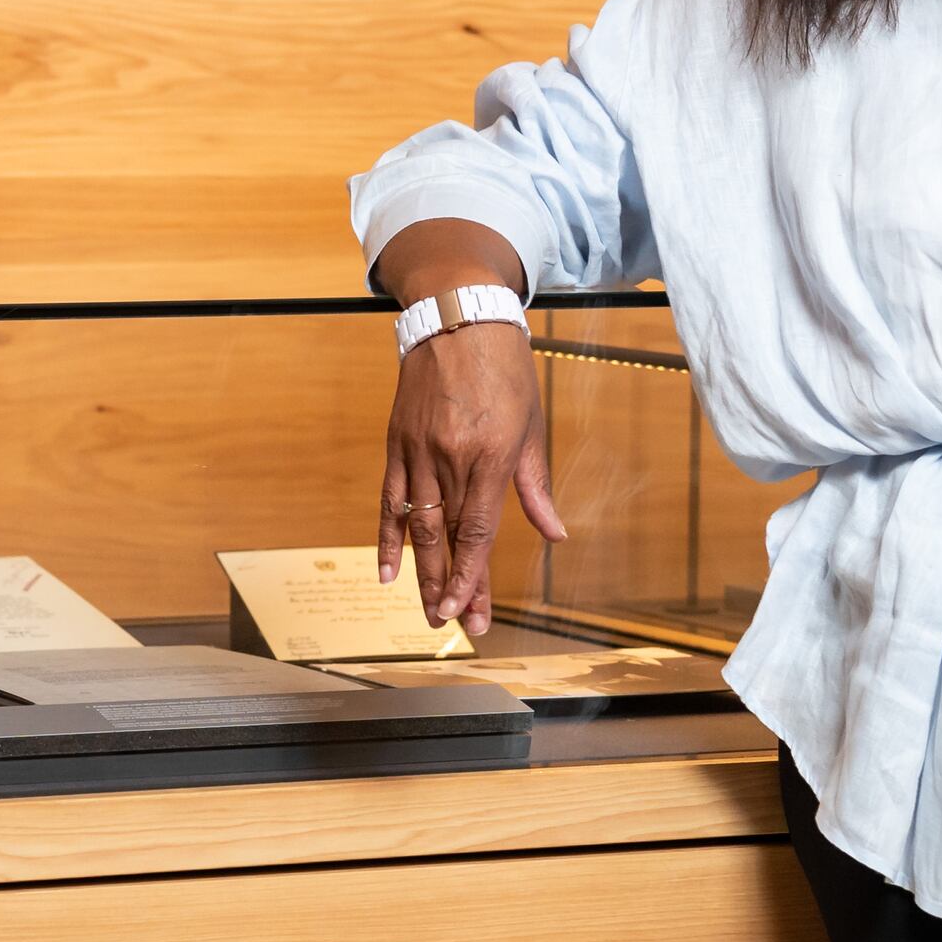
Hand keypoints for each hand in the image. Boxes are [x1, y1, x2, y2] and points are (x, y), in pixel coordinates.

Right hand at [379, 321, 567, 634]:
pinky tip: (387, 572)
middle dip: (450, 587)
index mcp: (489, 454)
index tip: (468, 612)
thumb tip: (554, 534)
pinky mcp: (397, 442)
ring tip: (427, 610)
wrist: (459, 316)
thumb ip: (535, 486)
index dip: (472, 577)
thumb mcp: (532, 425)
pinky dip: (387, 537)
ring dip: (421, 574)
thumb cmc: (505, 368)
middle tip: (453, 625)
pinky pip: (388, 499)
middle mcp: (449, 456)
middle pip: (447, 537)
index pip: (477, 531)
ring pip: (416, 526)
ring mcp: (418, 450)